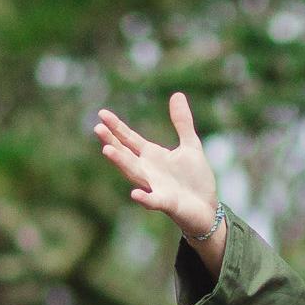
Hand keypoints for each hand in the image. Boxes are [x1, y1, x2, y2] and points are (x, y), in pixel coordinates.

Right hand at [93, 93, 226, 269]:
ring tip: (107, 150)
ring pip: (134, 174)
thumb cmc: (195, 180)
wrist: (207, 209)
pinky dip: (144, 198)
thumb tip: (177, 94)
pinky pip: (153, 201)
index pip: (130, 139)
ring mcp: (155, 188)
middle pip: (126, 154)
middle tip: (98, 129)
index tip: (102, 114)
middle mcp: (148, 171)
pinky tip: (135, 194)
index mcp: (152, 156)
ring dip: (121, 163)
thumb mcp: (191, 146)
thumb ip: (182, 122)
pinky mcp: (167, 204)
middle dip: (112, 142)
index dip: (117, 127)